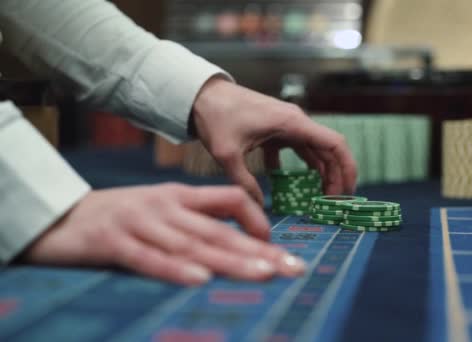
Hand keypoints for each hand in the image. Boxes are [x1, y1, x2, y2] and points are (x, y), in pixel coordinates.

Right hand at [21, 184, 306, 285]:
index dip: (257, 219)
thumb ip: (194, 220)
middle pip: (220, 230)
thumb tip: (233, 241)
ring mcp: (140, 223)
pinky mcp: (113, 243)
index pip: (230, 199)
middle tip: (294, 267)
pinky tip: (200, 279)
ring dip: (231, 260)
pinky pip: (148, 259)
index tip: (275, 245)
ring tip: (265, 274)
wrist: (60, 215)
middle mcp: (166, 207)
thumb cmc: (118, 216)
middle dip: (260, 250)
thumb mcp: (161, 209)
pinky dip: (175, 269)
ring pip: (193, 244)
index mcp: (179, 196)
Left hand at [192, 77, 357, 204]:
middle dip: (337, 177)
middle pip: (329, 150)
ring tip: (321, 200)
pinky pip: (298, 151)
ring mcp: (288, 126)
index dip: (347, 168)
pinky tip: (292, 188)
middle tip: (336, 204)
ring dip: (321, 174)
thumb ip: (244, 182)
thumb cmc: (216, 117)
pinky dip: (300, 169)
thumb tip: (258, 207)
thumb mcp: (227, 154)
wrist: (201, 94)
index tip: (347, 192)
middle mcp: (296, 122)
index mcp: (292, 123)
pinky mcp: (277, 130)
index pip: (334, 143)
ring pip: (315, 152)